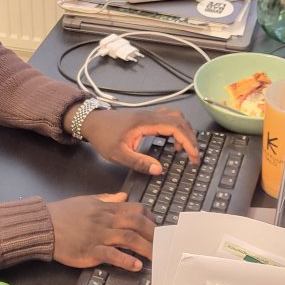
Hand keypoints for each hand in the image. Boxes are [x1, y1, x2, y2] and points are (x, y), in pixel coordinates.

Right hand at [47, 193, 154, 270]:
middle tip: (164, 244)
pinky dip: (126, 260)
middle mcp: (105, 220)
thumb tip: (123, 196)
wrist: (44, 225)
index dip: (150, 218)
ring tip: (157, 257)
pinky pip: (112, 255)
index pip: (135, 209)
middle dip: (154, 234)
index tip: (158, 227)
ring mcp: (99, 235)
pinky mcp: (91, 250)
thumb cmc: (63, 214)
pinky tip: (136, 266)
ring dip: (146, 248)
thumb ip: (107, 199)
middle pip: (137, 224)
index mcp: (106, 208)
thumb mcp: (87, 201)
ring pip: (129, 239)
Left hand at [75, 106, 198, 174]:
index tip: (194, 156)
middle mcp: (150, 115)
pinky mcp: (145, 117)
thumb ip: (139, 162)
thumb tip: (159, 170)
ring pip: (175, 117)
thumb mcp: (118, 154)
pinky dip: (175, 128)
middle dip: (190, 137)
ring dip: (184, 131)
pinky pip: (167, 118)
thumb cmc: (102, 137)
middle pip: (180, 120)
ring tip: (183, 150)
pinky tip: (172, 142)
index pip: (176, 128)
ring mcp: (148, 114)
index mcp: (145, 122)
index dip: (188, 142)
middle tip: (193, 156)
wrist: (90, 121)